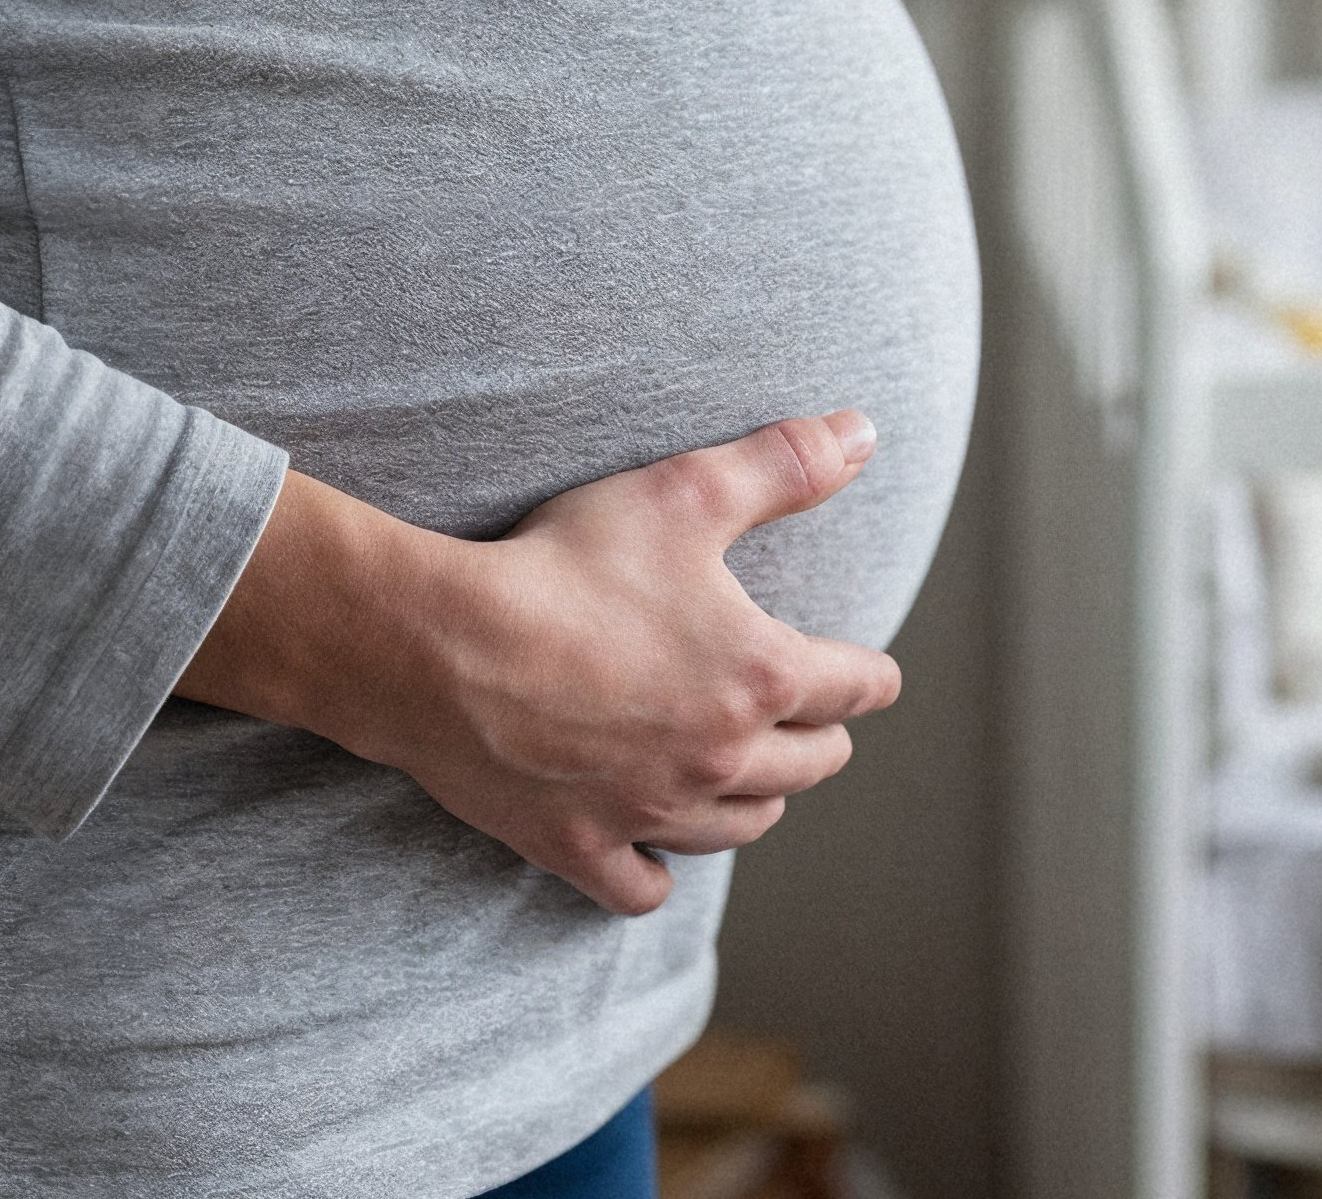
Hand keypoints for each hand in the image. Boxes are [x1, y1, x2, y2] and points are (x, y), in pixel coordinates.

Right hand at [173, 412, 902, 912]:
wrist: (443, 647)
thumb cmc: (565, 565)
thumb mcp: (686, 492)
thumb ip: (785, 463)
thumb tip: (864, 433)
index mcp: (758, 677)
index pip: (852, 688)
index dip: (872, 678)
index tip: (878, 679)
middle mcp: (719, 760)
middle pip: (806, 766)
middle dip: (821, 741)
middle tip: (818, 725)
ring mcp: (650, 812)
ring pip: (739, 829)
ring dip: (758, 802)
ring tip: (753, 780)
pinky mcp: (580, 847)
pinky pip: (643, 888)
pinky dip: (659, 873)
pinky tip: (657, 850)